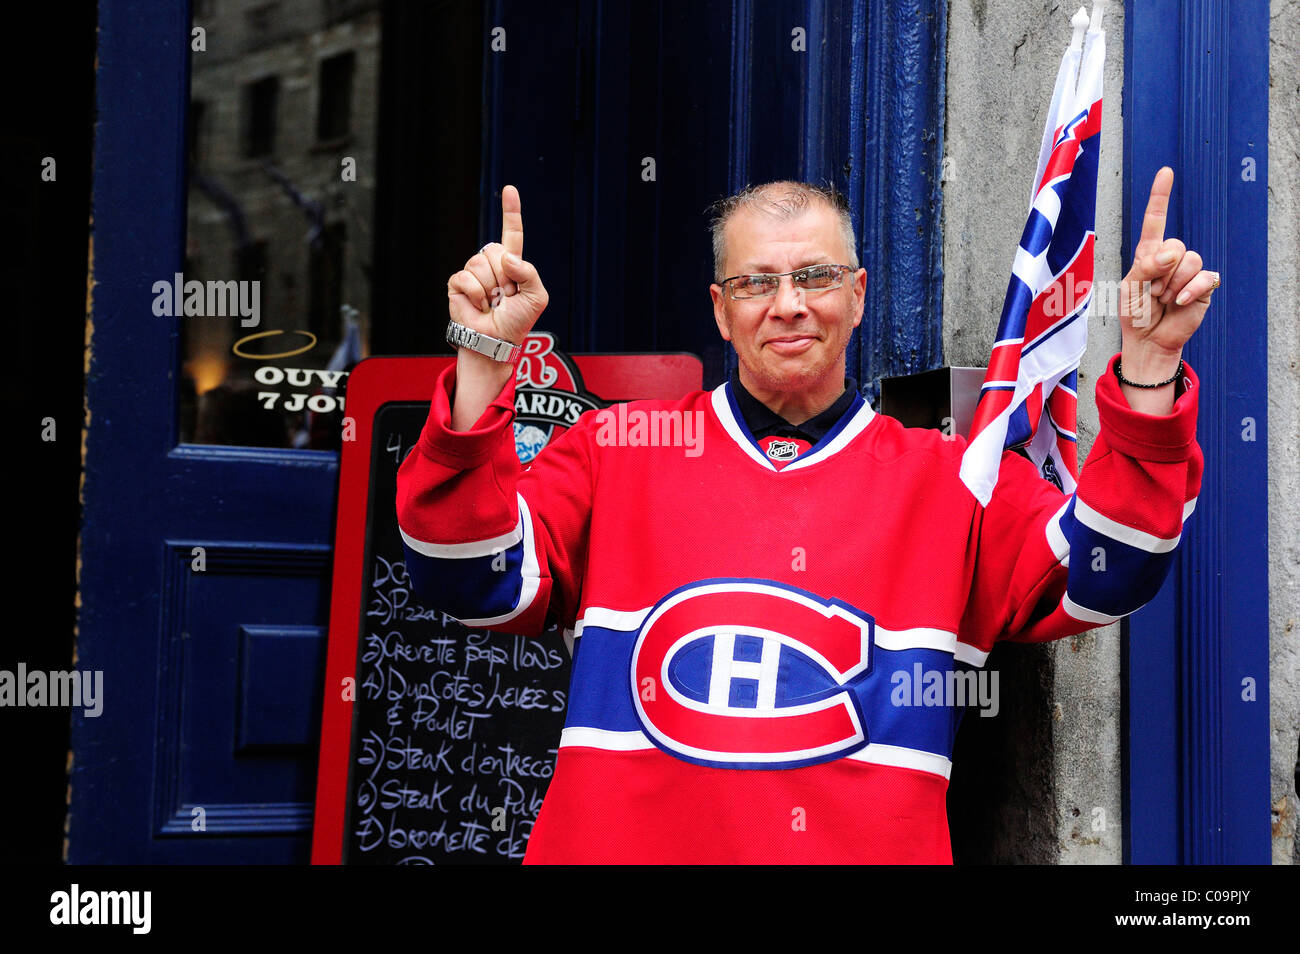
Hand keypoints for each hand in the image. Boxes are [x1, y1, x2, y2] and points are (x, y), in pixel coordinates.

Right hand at [446, 184, 548, 344]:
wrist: (496, 341)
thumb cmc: (517, 321)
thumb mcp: (536, 297)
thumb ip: (529, 273)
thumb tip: (507, 257)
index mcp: (512, 263)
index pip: (512, 233)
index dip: (511, 211)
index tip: (509, 189)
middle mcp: (492, 263)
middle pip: (496, 251)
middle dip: (504, 276)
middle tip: (505, 297)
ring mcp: (473, 271)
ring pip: (481, 264)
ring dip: (490, 288)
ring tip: (492, 303)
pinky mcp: (458, 282)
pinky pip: (467, 277)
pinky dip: (477, 294)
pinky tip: (479, 306)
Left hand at [1120, 167, 1217, 366]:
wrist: (1147, 340)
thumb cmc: (1135, 313)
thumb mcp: (1131, 287)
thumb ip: (1146, 266)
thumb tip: (1172, 254)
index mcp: (1148, 254)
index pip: (1155, 221)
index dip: (1160, 196)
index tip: (1166, 172)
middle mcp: (1170, 258)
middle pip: (1175, 245)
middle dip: (1160, 271)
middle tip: (1152, 292)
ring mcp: (1188, 272)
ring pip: (1190, 260)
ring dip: (1172, 283)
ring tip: (1163, 299)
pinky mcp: (1203, 286)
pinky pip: (1204, 277)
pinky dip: (1189, 290)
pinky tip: (1179, 302)